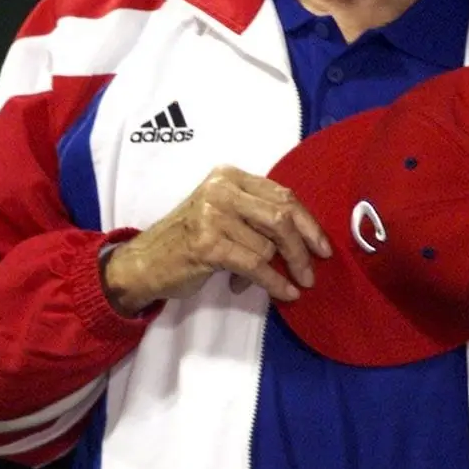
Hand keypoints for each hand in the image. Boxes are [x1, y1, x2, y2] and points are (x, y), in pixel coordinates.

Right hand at [102, 165, 331, 313]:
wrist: (145, 262)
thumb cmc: (187, 240)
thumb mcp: (221, 213)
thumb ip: (256, 214)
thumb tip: (305, 238)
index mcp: (228, 176)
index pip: (283, 195)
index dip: (309, 223)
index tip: (322, 248)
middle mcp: (220, 190)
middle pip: (282, 217)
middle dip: (303, 249)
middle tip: (312, 272)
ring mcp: (212, 215)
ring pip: (268, 245)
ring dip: (277, 270)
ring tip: (271, 281)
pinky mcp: (208, 244)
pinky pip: (256, 265)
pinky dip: (275, 282)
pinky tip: (284, 292)